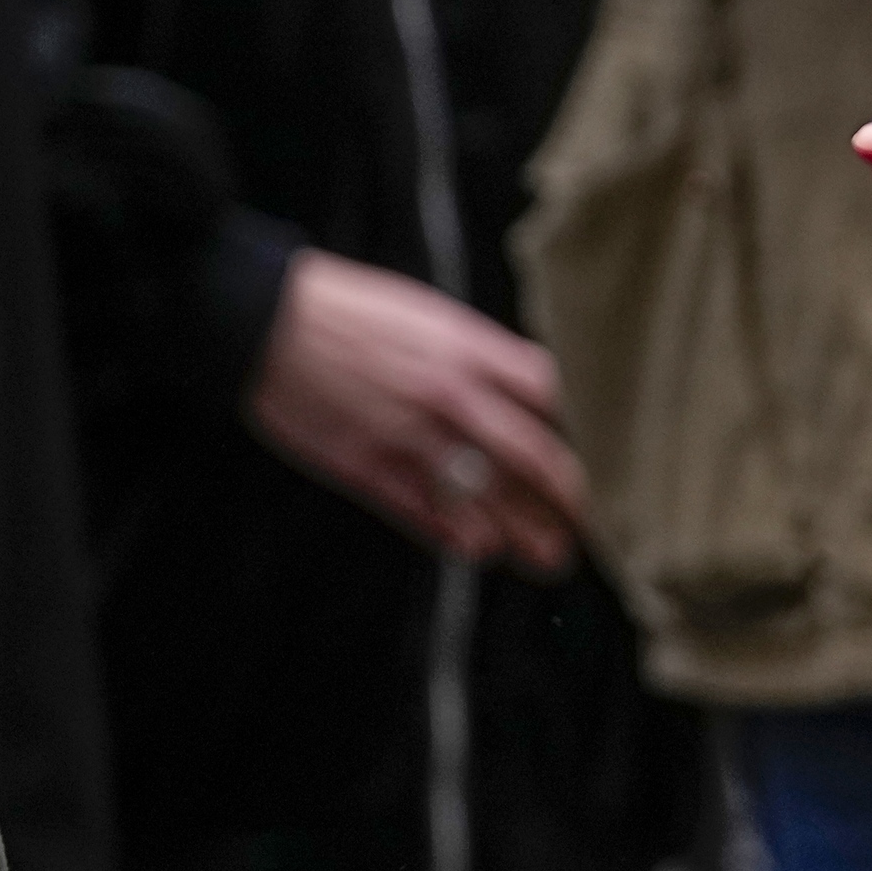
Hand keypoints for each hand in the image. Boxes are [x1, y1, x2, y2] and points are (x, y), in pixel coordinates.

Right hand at [246, 249, 586, 567]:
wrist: (266, 321)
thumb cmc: (352, 313)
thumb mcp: (431, 317)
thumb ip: (481, 356)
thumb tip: (528, 389)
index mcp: (470, 349)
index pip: (553, 395)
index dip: (585, 430)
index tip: (605, 455)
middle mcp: (450, 395)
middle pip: (533, 454)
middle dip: (570, 497)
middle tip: (592, 525)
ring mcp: (408, 434)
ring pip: (484, 495)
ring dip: (522, 531)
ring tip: (550, 557)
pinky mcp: (365, 466)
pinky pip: (423, 510)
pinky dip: (455, 534)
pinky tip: (479, 550)